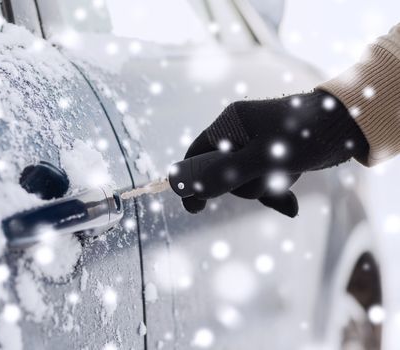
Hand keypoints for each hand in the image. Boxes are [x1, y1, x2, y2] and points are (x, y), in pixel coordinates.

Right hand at [180, 90, 368, 216]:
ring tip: (286, 181)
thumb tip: (198, 191)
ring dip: (263, 189)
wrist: (348, 124)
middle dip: (241, 186)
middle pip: (221, 171)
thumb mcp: (265, 157)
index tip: (194, 206)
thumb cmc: (305, 133)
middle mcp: (239, 133)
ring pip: (244, 180)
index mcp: (230, 124)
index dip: (191, 179)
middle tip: (262, 185)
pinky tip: (290, 204)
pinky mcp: (272, 156)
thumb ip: (229, 173)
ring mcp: (256, 145)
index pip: (198, 153)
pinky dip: (274, 192)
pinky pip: (262, 180)